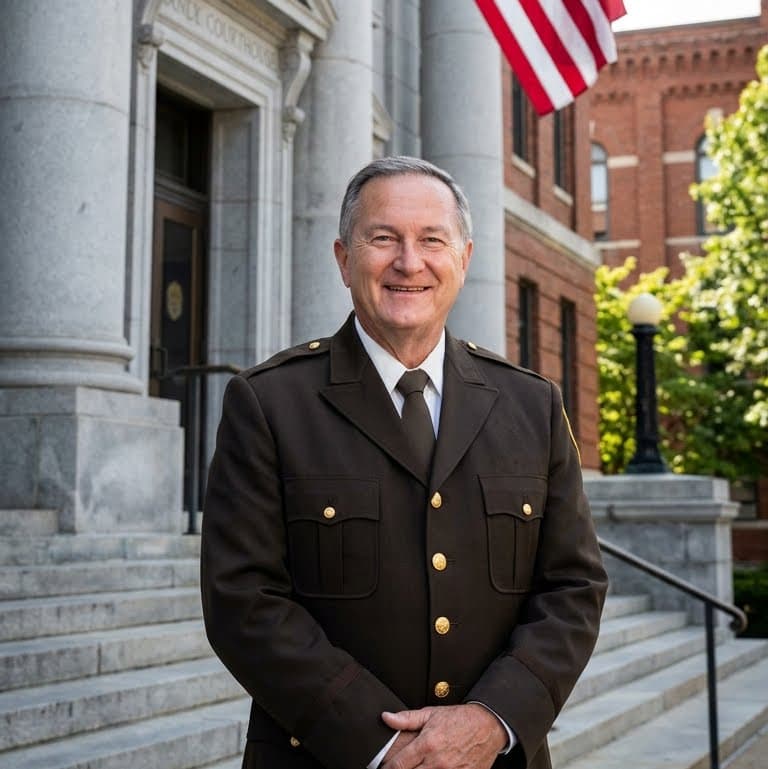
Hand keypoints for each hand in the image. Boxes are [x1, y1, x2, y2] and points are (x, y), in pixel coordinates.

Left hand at [380, 703, 505, 768]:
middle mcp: (437, 762)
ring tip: (419, 768)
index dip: (387, 768)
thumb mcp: (431, 713)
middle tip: (400, 768)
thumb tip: (386, 717)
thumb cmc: (459, 719)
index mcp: (427, 744)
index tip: (385, 768)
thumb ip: (407, 718)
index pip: (399, 765)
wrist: (488, 726)